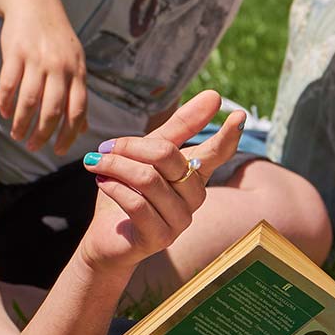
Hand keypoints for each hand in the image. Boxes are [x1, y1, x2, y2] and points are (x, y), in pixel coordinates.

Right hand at [0, 0, 87, 154]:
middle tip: (33, 147)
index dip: (68, 134)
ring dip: (22, 123)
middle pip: (52, 110)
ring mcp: (37, 59)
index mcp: (77, 71)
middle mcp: (59, 67)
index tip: (59, 151)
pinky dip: (6, 103)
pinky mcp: (15, 52)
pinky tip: (5, 113)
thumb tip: (82, 128)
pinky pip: (10, 85)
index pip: (76, 111)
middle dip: (42, 134)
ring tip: (17, 135)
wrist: (34, 3)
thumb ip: (78, 94)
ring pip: (29, 101)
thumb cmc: (56, 39)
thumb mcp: (74, 63)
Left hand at [75, 90, 244, 274]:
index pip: (215, 154)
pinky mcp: (159, 238)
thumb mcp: (145, 154)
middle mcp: (192, 198)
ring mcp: (179, 220)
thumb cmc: (126, 191)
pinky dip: (114, 187)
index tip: (238, 113)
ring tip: (97, 163)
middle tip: (105, 146)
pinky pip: (137, 204)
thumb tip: (212, 97)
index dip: (228, 135)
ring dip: (115, 166)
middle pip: (167, 157)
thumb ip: (175, 129)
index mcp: (192, 175)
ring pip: (148, 180)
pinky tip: (102, 182)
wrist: (106, 238)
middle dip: (130, 146)